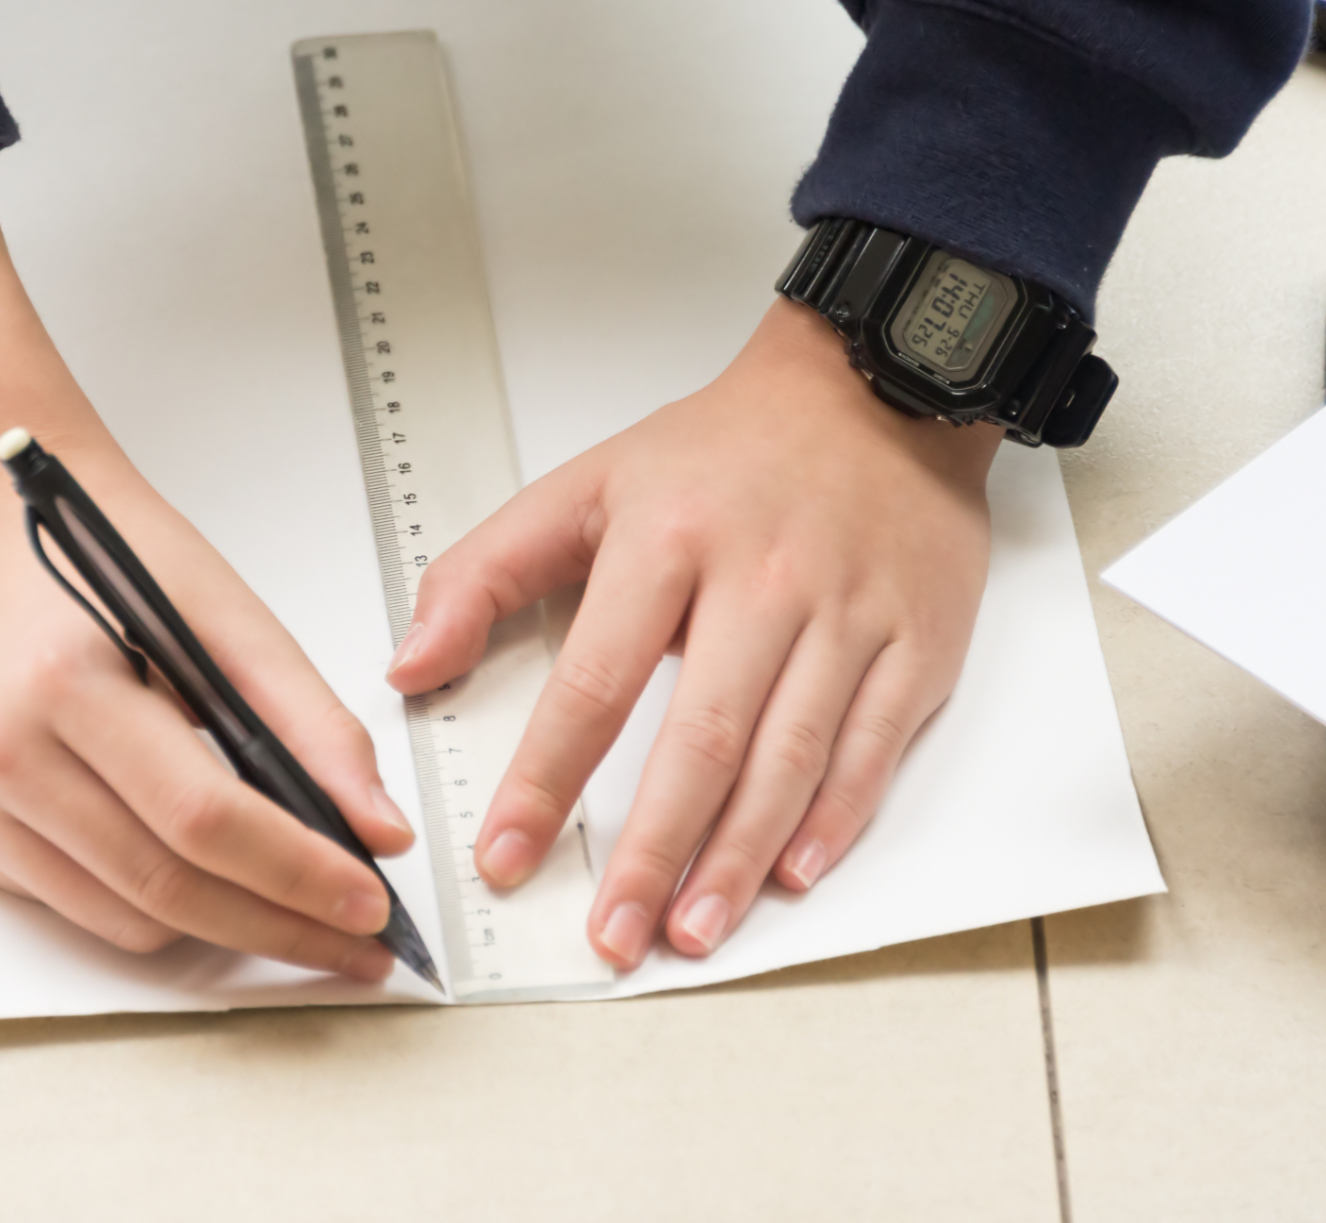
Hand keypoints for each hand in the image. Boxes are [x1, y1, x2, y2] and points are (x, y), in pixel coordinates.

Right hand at [0, 147, 412, 978]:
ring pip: (130, 920)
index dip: (296, 871)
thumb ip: (311, 724)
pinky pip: (87, 910)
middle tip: (360, 943)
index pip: (201, 816)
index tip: (371, 903)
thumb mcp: (226, 614)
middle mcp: (3, 755)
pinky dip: (162, 911)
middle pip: (166, 886)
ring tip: (303, 914)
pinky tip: (216, 883)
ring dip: (227, 930)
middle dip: (279, 927)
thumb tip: (378, 829)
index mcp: (64, 683)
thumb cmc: (111, 560)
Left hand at [387, 298, 998, 969]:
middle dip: (651, 852)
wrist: (877, 390)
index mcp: (669, 540)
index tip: (508, 855)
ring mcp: (847, 616)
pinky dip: (833, 822)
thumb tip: (410, 665)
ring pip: (789, 759)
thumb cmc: (728, 450)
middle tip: (612, 936)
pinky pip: (872, 750)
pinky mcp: (915, 643)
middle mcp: (763, 580)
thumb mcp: (587, 484)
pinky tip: (790, 872)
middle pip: (702, 739)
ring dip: (737, 859)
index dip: (547, 779)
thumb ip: (486, 573)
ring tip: (689, 930)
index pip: (595, 681)